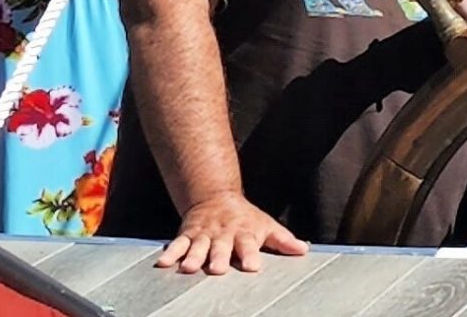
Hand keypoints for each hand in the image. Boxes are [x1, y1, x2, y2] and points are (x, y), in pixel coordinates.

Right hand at [156, 191, 307, 274]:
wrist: (216, 198)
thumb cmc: (246, 218)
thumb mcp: (266, 226)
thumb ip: (282, 240)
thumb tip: (304, 250)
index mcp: (244, 232)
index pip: (249, 244)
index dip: (251, 254)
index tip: (254, 266)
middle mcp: (223, 233)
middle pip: (221, 245)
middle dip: (218, 256)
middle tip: (216, 268)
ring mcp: (204, 234)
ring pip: (198, 245)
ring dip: (193, 256)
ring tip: (188, 268)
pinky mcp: (187, 234)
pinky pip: (177, 244)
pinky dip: (170, 253)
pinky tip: (163, 263)